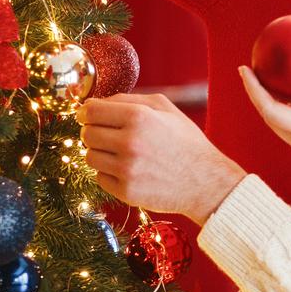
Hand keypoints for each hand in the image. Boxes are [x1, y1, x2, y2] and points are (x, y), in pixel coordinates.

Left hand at [78, 93, 245, 222]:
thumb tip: (96, 102)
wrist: (204, 181)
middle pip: (87, 134)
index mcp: (138, 117)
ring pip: (89, 157)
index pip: (91, 111)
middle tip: (108, 134)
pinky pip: (99, 177)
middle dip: (93, 131)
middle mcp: (129, 142)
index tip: (87, 115)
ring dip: (99, 152)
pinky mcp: (125, 192)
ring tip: (119, 152)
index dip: (85, 112)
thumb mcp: (164, 108)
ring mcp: (126, 169)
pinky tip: (127, 169)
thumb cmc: (185, 141)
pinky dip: (108, 173)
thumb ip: (129, 99)